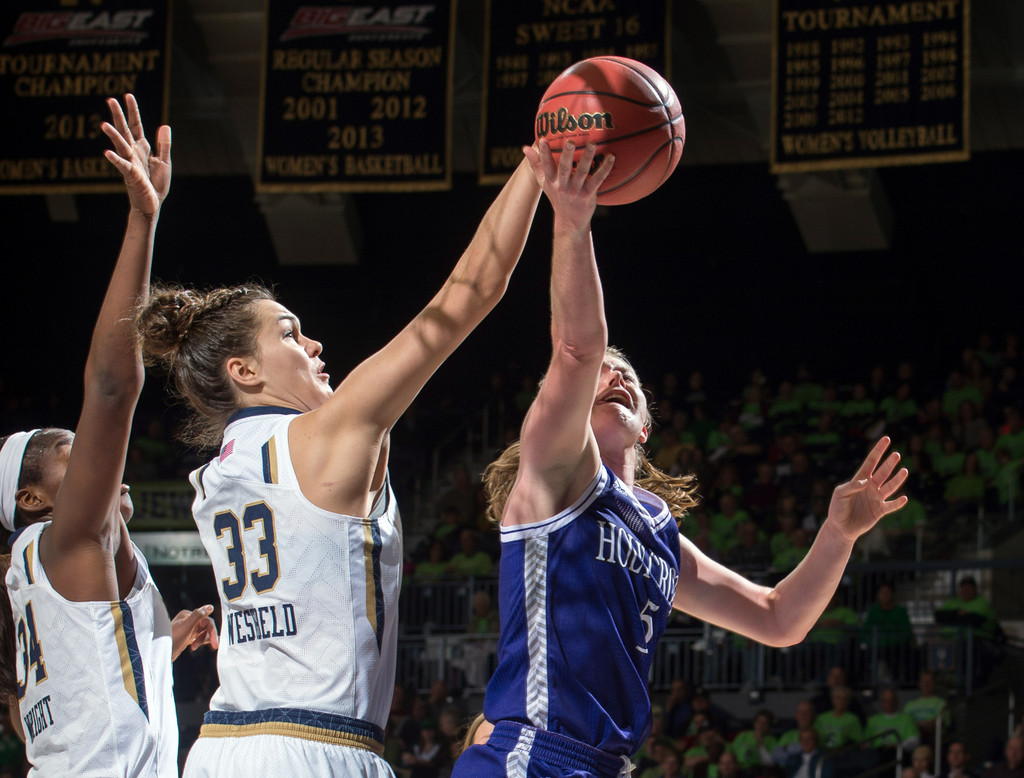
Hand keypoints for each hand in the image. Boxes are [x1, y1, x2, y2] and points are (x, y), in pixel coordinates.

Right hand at [101, 93, 170, 217]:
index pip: (136, 125)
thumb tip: (165, 125)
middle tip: (110, 99)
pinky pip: (122, 166)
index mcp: (142, 148)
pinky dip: (116, 160)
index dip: (133, 111)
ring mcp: (131, 163)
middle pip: (125, 130)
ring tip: (103, 124)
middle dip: (119, 116)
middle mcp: (133, 152)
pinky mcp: (131, 175)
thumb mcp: (164, 162)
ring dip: (113, 136)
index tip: (127, 95)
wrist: (152, 204)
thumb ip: (164, 144)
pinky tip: (107, 153)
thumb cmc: (156, 184)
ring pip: (120, 146)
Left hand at [171, 604, 218, 659]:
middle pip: (206, 626)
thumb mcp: (186, 627)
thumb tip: (210, 606)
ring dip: (204, 640)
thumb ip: (198, 615)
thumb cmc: (171, 640)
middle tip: (215, 645)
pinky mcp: (187, 637)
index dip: (212, 630)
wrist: (159, 655)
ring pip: (203, 632)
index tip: (215, 642)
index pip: (206, 619)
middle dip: (210, 636)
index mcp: (188, 615)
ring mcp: (188, 629)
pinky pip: (199, 637)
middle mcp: (188, 620)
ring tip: (196, 647)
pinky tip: (196, 646)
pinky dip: (201, 641)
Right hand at [522, 138, 612, 230]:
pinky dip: (604, 169)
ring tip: (592, 144)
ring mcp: (576, 191)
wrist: (570, 221)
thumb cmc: (557, 196)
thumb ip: (535, 165)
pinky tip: (611, 157)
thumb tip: (524, 148)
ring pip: (581, 172)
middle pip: (564, 168)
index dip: (544, 153)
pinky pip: (597, 180)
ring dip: (587, 158)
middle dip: (566, 155)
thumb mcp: (544, 183)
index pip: (546, 165)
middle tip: (570, 141)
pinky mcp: (588, 195)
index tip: (543, 139)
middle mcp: (563, 186)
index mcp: (551, 181)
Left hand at [826, 436, 907, 540]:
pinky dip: (898, 503)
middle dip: (889, 463)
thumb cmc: (837, 508)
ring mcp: (876, 498)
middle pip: (883, 472)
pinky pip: (891, 506)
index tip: (887, 438)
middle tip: (896, 454)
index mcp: (860, 479)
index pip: (871, 462)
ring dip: (897, 479)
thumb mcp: (840, 494)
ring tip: (904, 471)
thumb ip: (851, 486)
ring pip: (890, 486)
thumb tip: (866, 481)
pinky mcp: (880, 511)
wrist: (840, 527)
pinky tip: (904, 498)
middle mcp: (870, 487)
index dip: (878, 450)